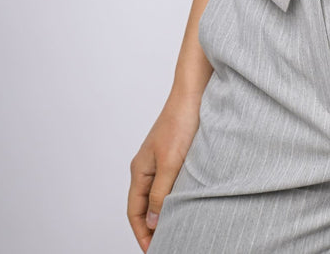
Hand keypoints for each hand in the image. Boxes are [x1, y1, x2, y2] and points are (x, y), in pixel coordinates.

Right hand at [128, 92, 201, 250]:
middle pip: (145, 206)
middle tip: (167, 244)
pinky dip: (175, 197)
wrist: (195, 91)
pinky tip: (188, 203)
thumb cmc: (181, 121)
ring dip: (165, 213)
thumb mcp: (171, 162)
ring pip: (159, 195)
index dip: (142, 233)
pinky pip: (171, 183)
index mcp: (140, 170)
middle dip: (152, 228)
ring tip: (178, 229)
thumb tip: (152, 223)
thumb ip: (161, 193)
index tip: (154, 251)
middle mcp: (147, 166)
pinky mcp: (176, 154)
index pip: (135, 211)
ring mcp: (161, 160)